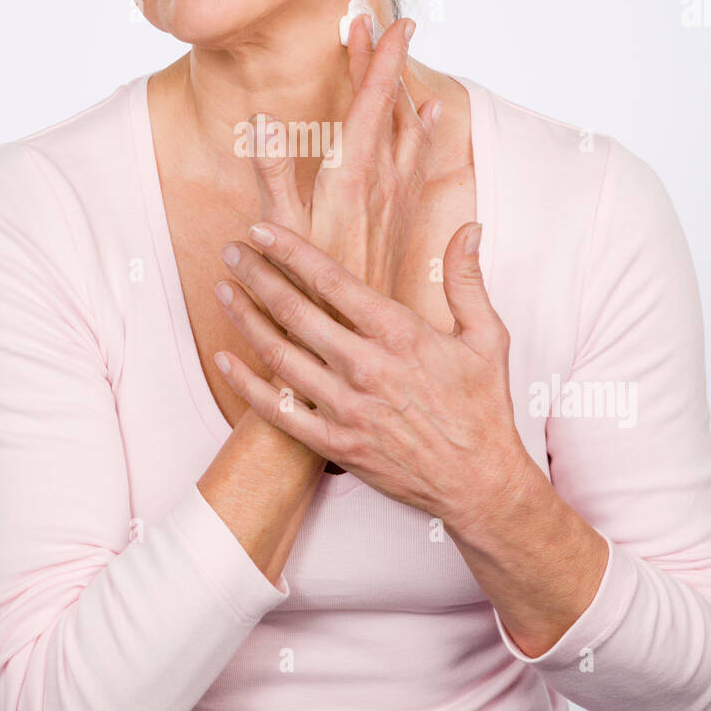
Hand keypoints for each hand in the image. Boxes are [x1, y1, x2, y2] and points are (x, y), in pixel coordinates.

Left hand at [213, 220, 530, 530]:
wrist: (479, 483)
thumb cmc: (482, 408)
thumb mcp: (487, 337)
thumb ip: (467, 279)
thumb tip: (468, 227)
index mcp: (400, 335)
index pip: (332, 281)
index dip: (291, 251)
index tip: (262, 230)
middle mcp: (367, 367)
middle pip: (295, 312)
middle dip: (258, 276)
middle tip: (232, 251)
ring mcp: (347, 409)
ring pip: (280, 355)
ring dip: (246, 319)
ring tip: (223, 290)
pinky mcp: (335, 444)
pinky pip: (278, 411)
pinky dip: (247, 384)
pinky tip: (225, 359)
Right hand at [244, 14, 440, 304]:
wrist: (356, 336)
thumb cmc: (308, 287)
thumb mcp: (278, 229)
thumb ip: (272, 172)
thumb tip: (262, 122)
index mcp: (352, 175)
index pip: (372, 101)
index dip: (380, 58)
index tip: (389, 22)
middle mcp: (383, 182)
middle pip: (391, 106)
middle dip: (383, 62)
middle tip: (377, 25)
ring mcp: (398, 199)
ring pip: (409, 129)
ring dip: (401, 89)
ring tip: (400, 59)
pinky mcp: (404, 216)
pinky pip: (419, 156)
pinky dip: (421, 125)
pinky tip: (428, 116)